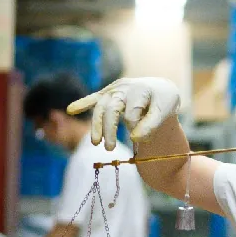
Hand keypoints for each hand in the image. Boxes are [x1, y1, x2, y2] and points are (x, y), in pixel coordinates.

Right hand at [66, 77, 181, 149]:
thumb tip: (135, 139)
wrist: (160, 87)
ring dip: (96, 125)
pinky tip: (71, 110)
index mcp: (140, 91)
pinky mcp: (108, 92)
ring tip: (96, 143)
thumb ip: (151, 125)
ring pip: (100, 106)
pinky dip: (82, 103)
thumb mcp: (164, 111)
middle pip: (111, 109)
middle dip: (109, 129)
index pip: (132, 113)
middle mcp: (124, 88)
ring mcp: (114, 89)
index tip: (140, 140)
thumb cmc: (163, 101)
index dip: (135, 128)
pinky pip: (94, 98)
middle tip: (110, 148)